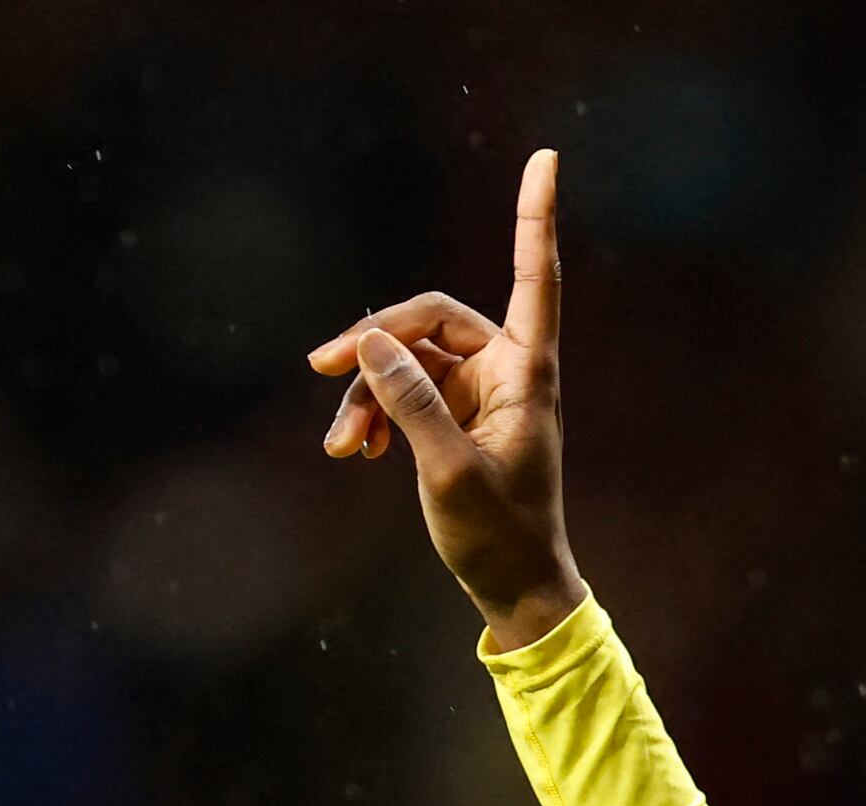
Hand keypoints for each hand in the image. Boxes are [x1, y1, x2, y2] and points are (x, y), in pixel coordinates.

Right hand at [309, 148, 587, 652]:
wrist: (514, 587)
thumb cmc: (498, 535)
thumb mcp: (448, 471)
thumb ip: (410, 402)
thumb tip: (371, 340)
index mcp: (527, 373)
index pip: (534, 279)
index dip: (534, 218)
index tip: (545, 158)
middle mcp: (505, 370)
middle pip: (429, 320)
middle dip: (374, 344)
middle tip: (319, 366)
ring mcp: (477, 392)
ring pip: (404, 362)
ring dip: (365, 396)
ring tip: (342, 447)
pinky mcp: (452, 415)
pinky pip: (400, 392)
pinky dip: (373, 414)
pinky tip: (353, 450)